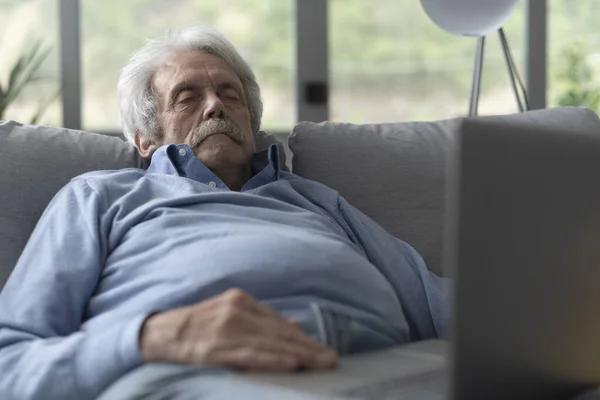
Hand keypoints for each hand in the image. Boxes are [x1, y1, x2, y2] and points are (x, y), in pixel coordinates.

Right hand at [139, 289, 337, 371]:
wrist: (161, 332)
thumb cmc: (198, 324)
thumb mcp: (229, 313)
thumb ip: (260, 320)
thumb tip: (294, 328)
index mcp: (241, 301)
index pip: (279, 322)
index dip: (303, 338)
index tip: (323, 349)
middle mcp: (236, 311)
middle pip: (278, 332)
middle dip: (308, 348)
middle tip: (331, 359)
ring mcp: (226, 329)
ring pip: (269, 344)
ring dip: (298, 355)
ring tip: (319, 364)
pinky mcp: (216, 347)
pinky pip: (250, 355)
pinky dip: (272, 359)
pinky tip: (291, 364)